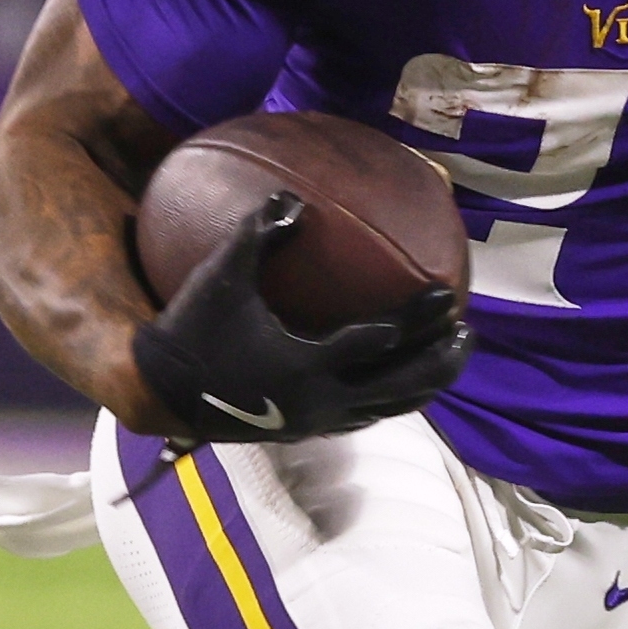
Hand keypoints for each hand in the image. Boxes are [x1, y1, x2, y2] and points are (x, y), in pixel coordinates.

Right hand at [125, 197, 465, 443]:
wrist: (160, 392)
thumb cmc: (191, 328)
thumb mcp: (220, 276)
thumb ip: (257, 234)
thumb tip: (293, 197)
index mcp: (303, 364)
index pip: (375, 342)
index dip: (415, 320)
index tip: (446, 295)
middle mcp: (318, 401)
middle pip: (399, 387)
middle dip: (439, 361)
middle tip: (467, 331)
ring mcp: (317, 422)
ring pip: (389, 408)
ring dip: (426, 384)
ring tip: (452, 356)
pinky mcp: (309, 431)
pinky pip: (367, 416)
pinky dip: (396, 398)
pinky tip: (408, 378)